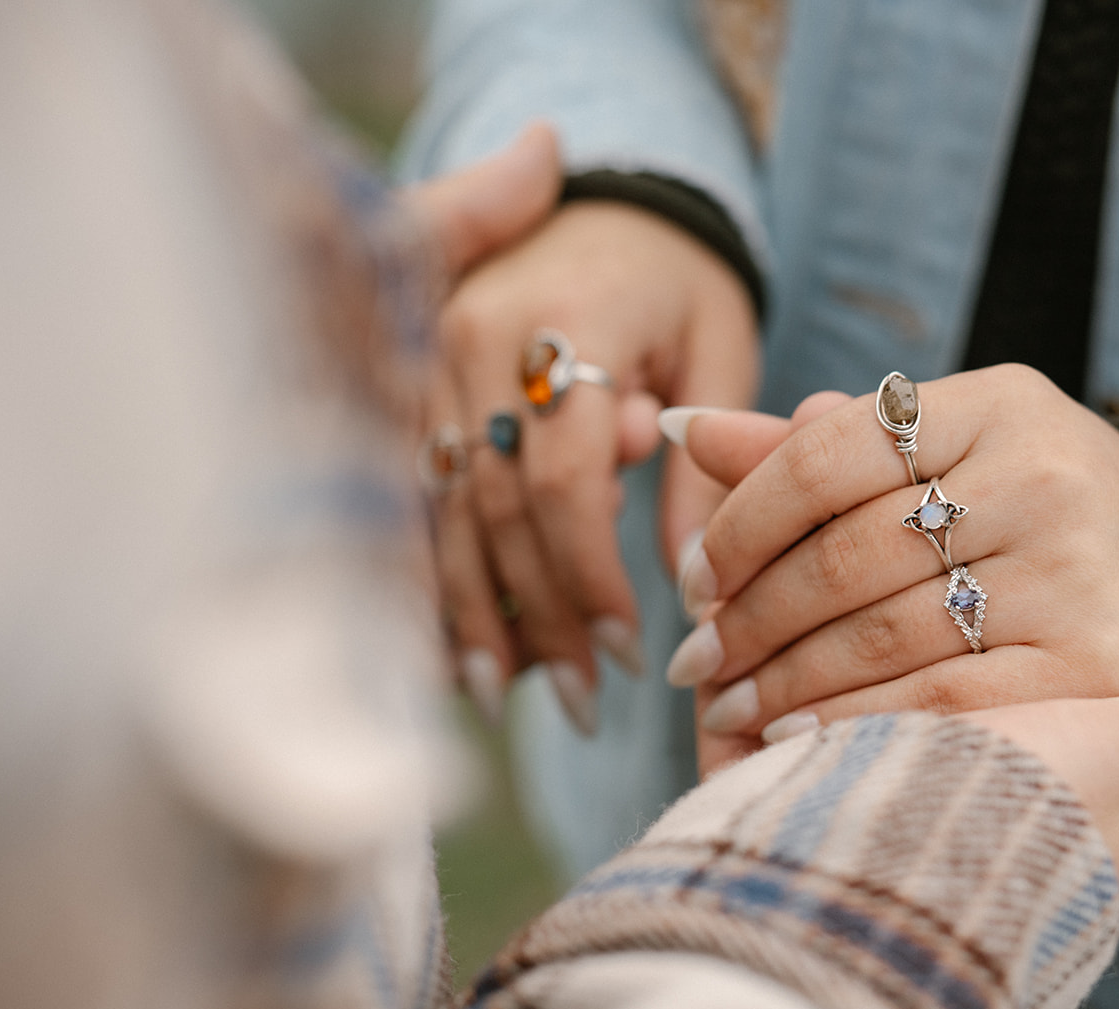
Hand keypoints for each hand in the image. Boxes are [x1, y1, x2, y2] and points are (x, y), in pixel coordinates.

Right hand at [412, 127, 759, 731]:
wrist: (596, 194)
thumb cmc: (677, 279)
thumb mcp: (716, 346)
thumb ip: (701, 460)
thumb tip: (692, 582)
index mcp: (562, 320)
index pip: (562, 479)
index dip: (590, 576)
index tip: (630, 652)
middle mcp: (472, 338)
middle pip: (494, 509)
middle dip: (537, 615)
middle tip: (582, 704)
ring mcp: (423, 359)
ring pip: (438, 510)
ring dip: (470, 610)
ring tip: (503, 695)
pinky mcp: (402, 383)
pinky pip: (410, 494)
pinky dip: (429, 569)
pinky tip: (446, 641)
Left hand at [664, 366, 1118, 771]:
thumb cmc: (1023, 503)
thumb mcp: (940, 451)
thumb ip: (815, 451)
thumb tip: (682, 432)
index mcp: (994, 403)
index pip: (824, 454)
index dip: (739, 523)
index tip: (693, 578)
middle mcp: (1042, 475)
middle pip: (846, 552)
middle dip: (749, 615)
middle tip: (695, 660)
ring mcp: (1074, 573)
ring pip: (884, 633)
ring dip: (784, 680)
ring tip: (728, 706)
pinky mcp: (1095, 665)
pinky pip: (943, 700)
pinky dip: (855, 722)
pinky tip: (796, 738)